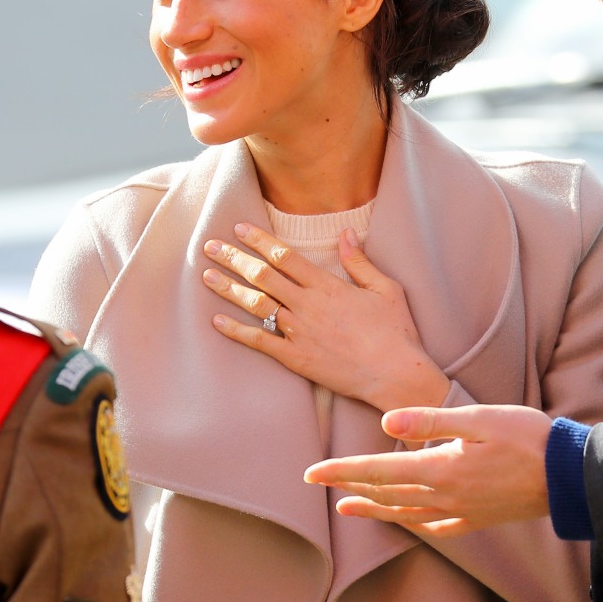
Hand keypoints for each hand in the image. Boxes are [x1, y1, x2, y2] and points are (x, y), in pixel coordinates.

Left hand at [202, 223, 449, 411]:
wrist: (395, 374)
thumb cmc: (395, 331)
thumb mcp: (385, 288)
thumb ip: (359, 260)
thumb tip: (345, 232)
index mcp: (327, 285)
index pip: (284, 256)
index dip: (259, 240)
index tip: (239, 228)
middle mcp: (307, 305)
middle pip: (262, 275)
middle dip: (233, 258)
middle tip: (210, 246)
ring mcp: (299, 332)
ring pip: (256, 304)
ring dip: (228, 288)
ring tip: (206, 275)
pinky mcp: (296, 358)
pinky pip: (260, 342)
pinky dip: (236, 331)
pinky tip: (217, 321)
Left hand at [304, 404, 552, 536]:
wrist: (570, 476)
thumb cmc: (529, 438)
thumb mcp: (480, 418)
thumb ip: (432, 420)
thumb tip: (387, 423)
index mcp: (441, 469)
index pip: (378, 470)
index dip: (342, 471)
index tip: (311, 473)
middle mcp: (445, 496)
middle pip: (387, 492)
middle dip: (350, 487)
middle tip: (319, 484)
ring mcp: (462, 512)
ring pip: (406, 513)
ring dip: (374, 509)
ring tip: (347, 508)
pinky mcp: (479, 518)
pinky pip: (438, 527)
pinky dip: (416, 525)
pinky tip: (410, 524)